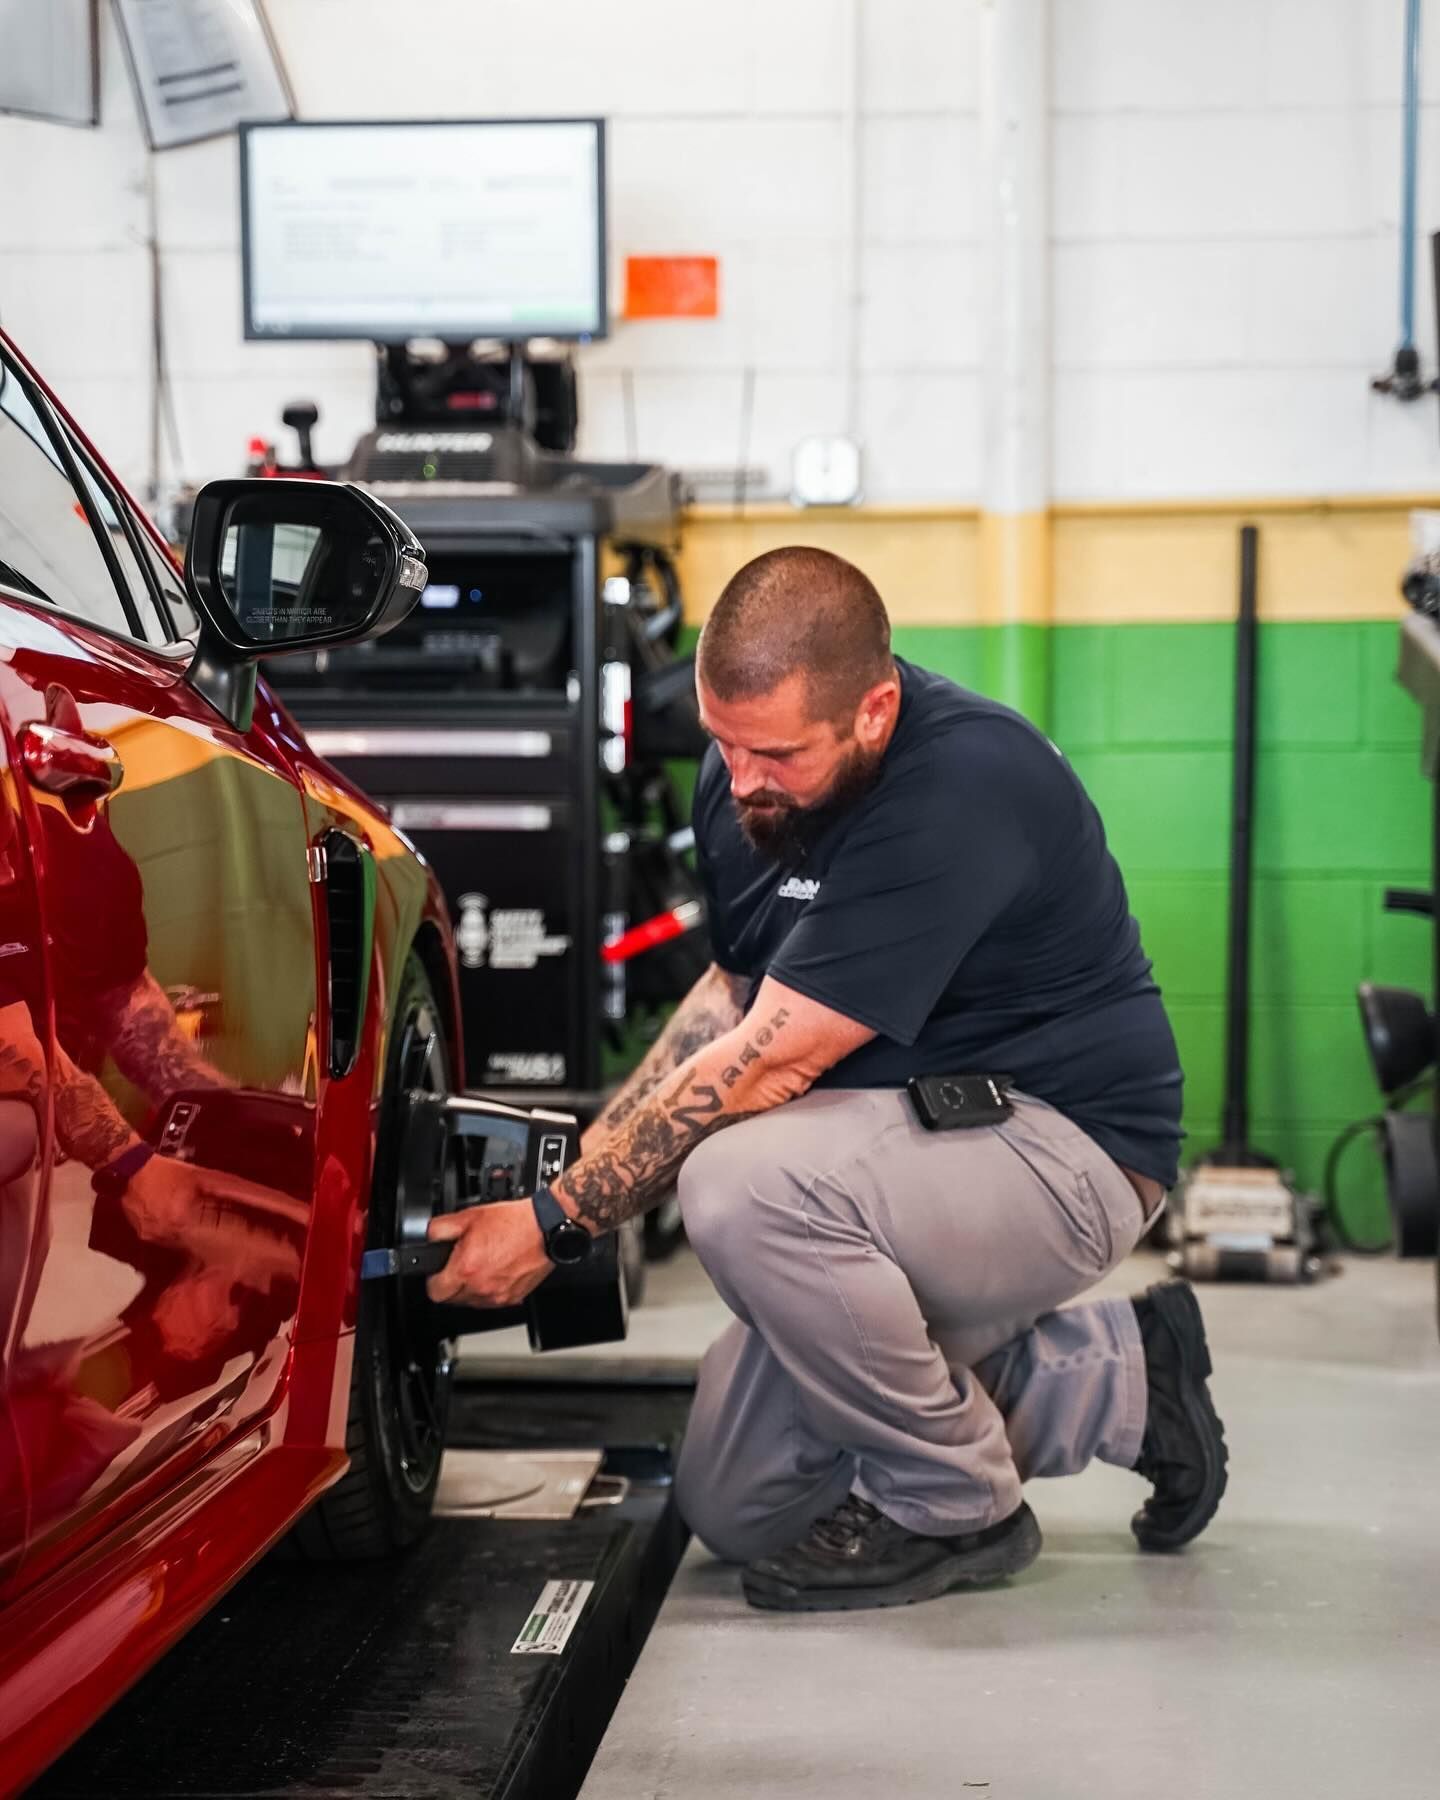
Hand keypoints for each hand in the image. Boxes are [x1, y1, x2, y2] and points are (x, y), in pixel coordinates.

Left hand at [425, 1199, 551, 1308]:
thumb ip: (440, 1228)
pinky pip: (491, 1301)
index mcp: (466, 1269)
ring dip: (471, 1289)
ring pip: (472, 1302)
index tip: (439, 1272)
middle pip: (452, 1299)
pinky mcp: (512, 1299)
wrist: (545, 1228)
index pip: (435, 1292)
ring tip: (481, 1265)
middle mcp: (481, 1287)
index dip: (434, 1280)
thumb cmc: (513, 1222)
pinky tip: (496, 1270)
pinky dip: (489, 1290)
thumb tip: (427, 1236)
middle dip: (452, 1284)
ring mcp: (498, 1296)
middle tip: (461, 1265)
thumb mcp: (469, 1216)